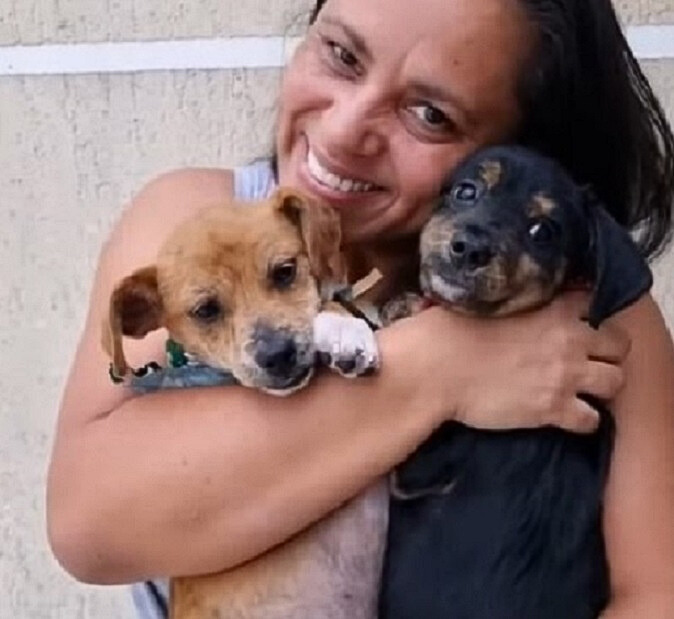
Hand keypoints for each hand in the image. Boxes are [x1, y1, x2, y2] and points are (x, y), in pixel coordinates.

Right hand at [385, 291, 630, 433]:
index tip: (573, 320)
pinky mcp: (553, 410)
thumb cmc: (447, 330)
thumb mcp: (484, 301)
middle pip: (619, 343)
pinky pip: (592, 421)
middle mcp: (568, 339)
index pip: (590, 301)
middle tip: (586, 357)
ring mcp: (564, 376)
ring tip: (583, 388)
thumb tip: (501, 297)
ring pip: (616, 381)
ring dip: (602, 385)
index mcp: (551, 308)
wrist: (435, 369)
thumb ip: (510, 299)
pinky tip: (567, 416)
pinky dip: (583, 420)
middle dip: (607, 350)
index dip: (584, 312)